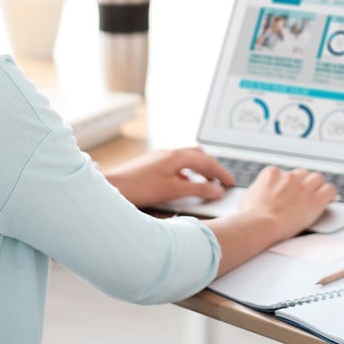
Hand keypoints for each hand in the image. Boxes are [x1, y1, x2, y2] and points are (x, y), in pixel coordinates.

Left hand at [104, 147, 235, 207]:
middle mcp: (169, 153)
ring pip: (187, 159)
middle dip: (212, 167)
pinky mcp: (152, 164)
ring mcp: (160, 157)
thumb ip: (198, 190)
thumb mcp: (173, 190)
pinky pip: (176, 165)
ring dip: (200, 169)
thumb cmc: (140, 188)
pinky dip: (187, 173)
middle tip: (222, 180)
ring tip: (208, 182)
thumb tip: (217, 190)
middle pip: (199, 156)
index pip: (207, 161)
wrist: (112, 186)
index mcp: (177, 156)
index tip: (231, 183)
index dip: (221, 173)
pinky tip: (185, 185)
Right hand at [207, 166, 335, 276]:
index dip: (289, 183)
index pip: (286, 173)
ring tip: (317, 195)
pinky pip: (330, 190)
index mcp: (272, 174)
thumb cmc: (250, 216)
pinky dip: (329, 194)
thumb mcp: (248, 197)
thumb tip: (257, 196)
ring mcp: (303, 187)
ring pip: (318, 178)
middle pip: (303, 173)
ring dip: (317, 186)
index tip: (290, 191)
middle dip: (303, 183)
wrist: (260, 224)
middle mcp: (289, 177)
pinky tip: (328, 199)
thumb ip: (258, 191)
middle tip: (303, 193)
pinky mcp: (315, 200)